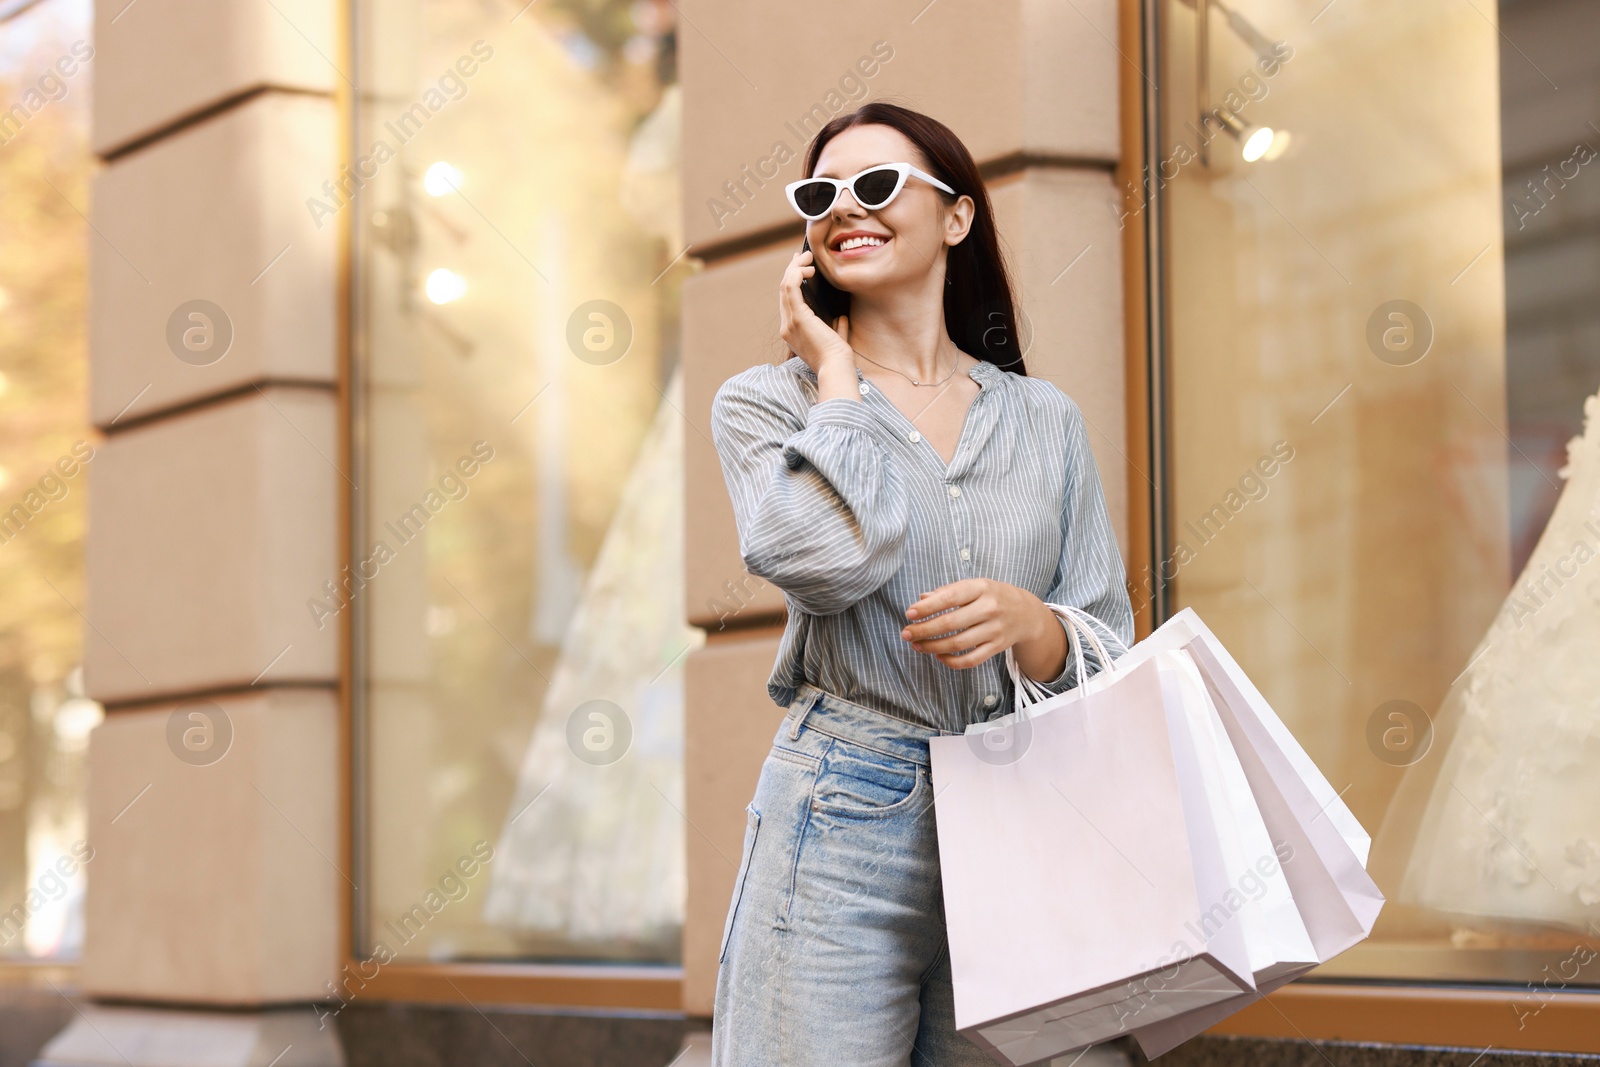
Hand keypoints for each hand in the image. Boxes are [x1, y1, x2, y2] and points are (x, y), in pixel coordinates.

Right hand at [779, 248, 852, 373]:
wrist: (836, 369)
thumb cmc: (837, 358)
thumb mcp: (834, 339)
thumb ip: (835, 327)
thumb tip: (841, 317)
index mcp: (793, 331)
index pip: (788, 300)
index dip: (793, 280)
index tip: (802, 266)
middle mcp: (787, 326)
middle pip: (784, 290)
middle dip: (793, 269)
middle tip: (804, 255)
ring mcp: (789, 322)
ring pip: (785, 286)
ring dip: (795, 268)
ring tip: (808, 257)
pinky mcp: (798, 317)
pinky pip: (791, 288)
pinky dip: (798, 274)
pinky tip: (808, 269)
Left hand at [900, 578, 1066, 680]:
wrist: (1026, 613)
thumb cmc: (992, 596)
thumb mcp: (974, 586)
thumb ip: (947, 592)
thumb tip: (921, 599)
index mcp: (981, 588)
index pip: (950, 598)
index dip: (928, 607)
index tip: (909, 614)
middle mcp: (989, 608)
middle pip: (951, 623)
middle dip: (924, 630)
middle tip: (906, 634)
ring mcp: (994, 630)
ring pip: (958, 643)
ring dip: (933, 647)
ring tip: (917, 646)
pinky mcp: (997, 647)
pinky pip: (971, 660)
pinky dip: (952, 661)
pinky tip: (938, 656)